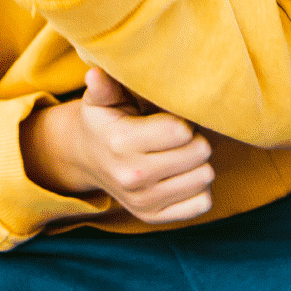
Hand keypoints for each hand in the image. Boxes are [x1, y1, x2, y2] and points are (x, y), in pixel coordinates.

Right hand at [22, 68, 214, 222]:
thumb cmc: (103, 121)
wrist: (86, 159)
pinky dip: (198, 188)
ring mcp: (144, 202)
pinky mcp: (154, 217)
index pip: (180, 130)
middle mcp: (132, 177)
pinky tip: (182, 174)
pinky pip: (202, 204)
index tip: (172, 116)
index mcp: (121, 142)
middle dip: (195, 138)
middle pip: (198, 152)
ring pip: (205, 177)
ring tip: (180, 152)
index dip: (183, 118)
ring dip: (198, 162)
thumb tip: (95, 73)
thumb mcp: (100, 100)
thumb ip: (104, 86)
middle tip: (179, 134)